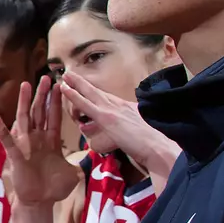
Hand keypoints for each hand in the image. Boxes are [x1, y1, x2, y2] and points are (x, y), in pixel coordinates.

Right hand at [0, 77, 80, 207]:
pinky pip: (7, 139)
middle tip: (47, 77)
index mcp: (51, 141)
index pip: (55, 116)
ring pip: (25, 119)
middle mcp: (37, 139)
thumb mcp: (73, 172)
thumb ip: (80, 161)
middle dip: (44, 95)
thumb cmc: (53, 188)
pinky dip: (1, 128)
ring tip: (26, 85)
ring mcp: (25, 145)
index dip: (57, 101)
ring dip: (25, 102)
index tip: (60, 85)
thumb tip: (92, 157)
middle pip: (40, 112)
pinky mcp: (15, 155)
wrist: (39, 201)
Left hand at [60, 71, 181, 188]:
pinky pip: (85, 104)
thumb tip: (117, 134)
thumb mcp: (138, 133)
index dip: (95, 93)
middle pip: (97, 92)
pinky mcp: (107, 117)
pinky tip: (64, 88)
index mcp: (127, 109)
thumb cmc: (153, 145)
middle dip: (83, 83)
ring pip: (90, 93)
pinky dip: (74, 95)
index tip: (86, 87)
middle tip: (70, 74)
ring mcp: (113, 110)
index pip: (107, 99)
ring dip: (76, 84)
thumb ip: (124, 131)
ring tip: (64, 75)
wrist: (159, 147)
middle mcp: (120, 105)